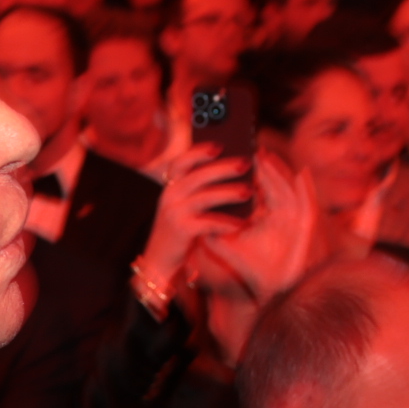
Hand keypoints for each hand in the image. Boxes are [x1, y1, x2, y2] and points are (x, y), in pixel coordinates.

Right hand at [142, 144, 253, 291]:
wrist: (159, 263)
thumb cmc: (179, 232)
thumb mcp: (183, 206)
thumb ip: (198, 190)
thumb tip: (231, 171)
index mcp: (170, 187)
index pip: (181, 161)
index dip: (199, 151)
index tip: (220, 145)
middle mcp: (169, 196)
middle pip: (198, 175)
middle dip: (224, 168)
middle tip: (246, 164)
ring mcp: (173, 213)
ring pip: (205, 196)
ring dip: (229, 192)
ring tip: (249, 191)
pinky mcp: (181, 231)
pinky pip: (208, 222)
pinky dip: (226, 222)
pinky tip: (242, 223)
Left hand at [193, 150, 318, 307]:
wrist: (273, 292)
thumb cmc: (256, 272)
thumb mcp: (232, 249)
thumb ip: (216, 236)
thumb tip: (196, 222)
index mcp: (267, 218)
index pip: (259, 190)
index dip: (250, 174)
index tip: (236, 159)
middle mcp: (283, 216)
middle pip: (274, 185)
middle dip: (264, 166)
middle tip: (251, 147)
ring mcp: (296, 220)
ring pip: (288, 189)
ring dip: (279, 171)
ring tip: (266, 154)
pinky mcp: (307, 226)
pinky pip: (308, 202)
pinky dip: (306, 188)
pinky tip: (301, 173)